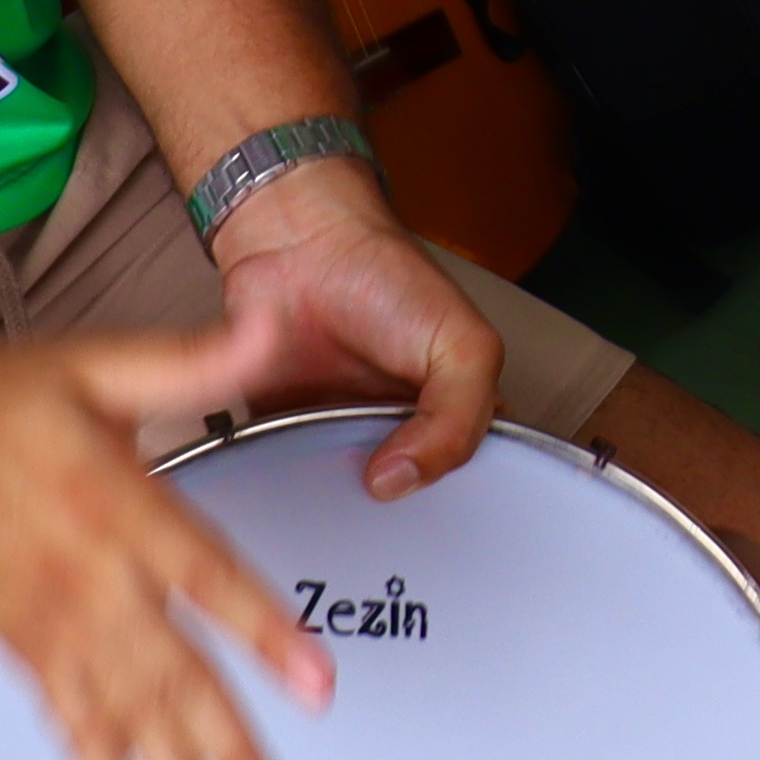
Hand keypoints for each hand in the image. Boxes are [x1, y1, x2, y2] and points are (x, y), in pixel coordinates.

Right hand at [0, 307, 336, 759]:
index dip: (262, 631)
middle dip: (228, 757)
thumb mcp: (96, 363)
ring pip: (123, 725)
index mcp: (116, 504)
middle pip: (170, 681)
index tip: (316, 682)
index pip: (204, 578)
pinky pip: (66, 734)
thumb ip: (193, 360)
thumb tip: (272, 320)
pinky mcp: (24, 654)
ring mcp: (52, 628)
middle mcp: (87, 581)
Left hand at [210, 169, 497, 496]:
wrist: (299, 244)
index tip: (437, 510)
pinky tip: (296, 485)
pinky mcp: (287, 438)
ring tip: (338, 494)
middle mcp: (399, 432)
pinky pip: (289, 485)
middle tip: (383, 505)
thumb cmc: (384, 272)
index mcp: (455, 412)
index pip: (472, 484)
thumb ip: (458, 419)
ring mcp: (343, 438)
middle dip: (394, 516)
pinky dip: (289, 489)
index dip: (459, 506)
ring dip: (339, 508)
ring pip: (346, 505)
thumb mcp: (462, 344)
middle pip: (406, 504)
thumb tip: (403, 480)